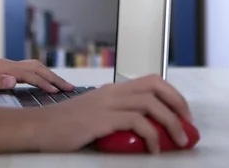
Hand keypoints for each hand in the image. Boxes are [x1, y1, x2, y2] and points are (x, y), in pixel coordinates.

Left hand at [0, 58, 74, 92]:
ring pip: (33, 67)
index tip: (57, 92)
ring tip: (60, 85)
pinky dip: (39, 74)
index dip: (44, 83)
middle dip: (54, 77)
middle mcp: (6, 64)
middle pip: (36, 68)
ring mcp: (4, 65)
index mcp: (2, 66)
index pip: (30, 74)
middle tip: (69, 88)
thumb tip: (14, 80)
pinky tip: (41, 81)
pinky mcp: (1, 69)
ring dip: (48, 75)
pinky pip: (26, 70)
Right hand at [31, 74, 192, 153]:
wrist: (40, 128)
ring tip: (179, 139)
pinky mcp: (102, 119)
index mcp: (112, 90)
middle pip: (156, 86)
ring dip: (171, 122)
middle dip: (178, 103)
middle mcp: (112, 92)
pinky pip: (137, 122)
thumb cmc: (65, 125)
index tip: (182, 113)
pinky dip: (152, 135)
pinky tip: (153, 149)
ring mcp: (107, 103)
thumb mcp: (96, 116)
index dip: (172, 94)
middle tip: (187, 124)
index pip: (150, 81)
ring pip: (151, 103)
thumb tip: (144, 129)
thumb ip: (117, 117)